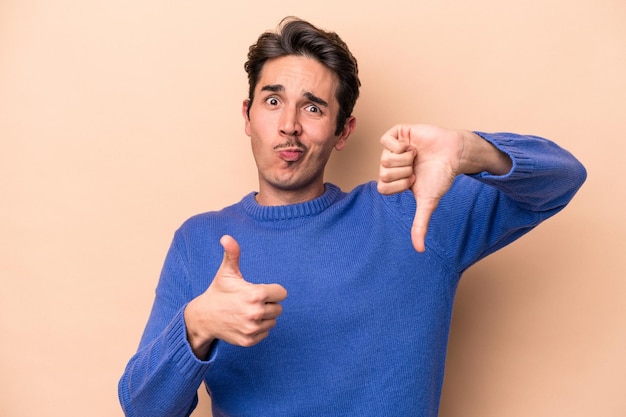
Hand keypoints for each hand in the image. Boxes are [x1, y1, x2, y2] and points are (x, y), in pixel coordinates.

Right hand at [184, 235, 287, 357]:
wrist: (203, 318)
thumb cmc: (219, 291)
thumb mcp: (226, 272)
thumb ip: (232, 253)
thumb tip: (226, 237)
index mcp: (255, 294)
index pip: (281, 293)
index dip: (272, 291)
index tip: (258, 291)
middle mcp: (255, 313)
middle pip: (278, 308)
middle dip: (268, 304)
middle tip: (250, 302)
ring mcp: (252, 328)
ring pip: (273, 321)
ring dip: (264, 317)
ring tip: (246, 311)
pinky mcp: (249, 341)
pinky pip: (265, 333)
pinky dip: (258, 329)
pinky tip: (244, 322)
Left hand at [378, 124, 463, 251]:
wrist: (454, 154)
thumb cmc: (440, 177)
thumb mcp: (428, 203)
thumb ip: (420, 225)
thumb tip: (419, 250)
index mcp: (393, 180)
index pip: (382, 187)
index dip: (400, 185)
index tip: (413, 181)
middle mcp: (390, 165)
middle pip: (383, 172)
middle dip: (404, 172)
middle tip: (416, 168)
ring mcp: (392, 149)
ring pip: (385, 158)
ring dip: (405, 159)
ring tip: (416, 156)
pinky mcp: (397, 133)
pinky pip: (386, 141)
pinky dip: (401, 146)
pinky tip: (412, 146)